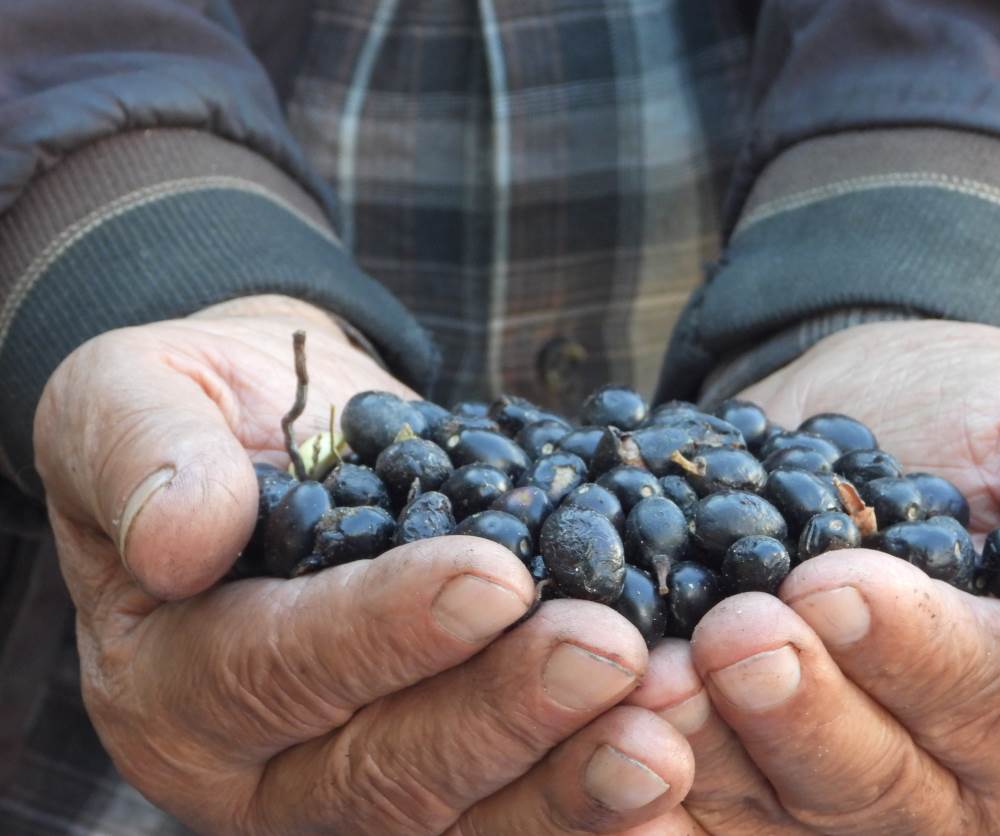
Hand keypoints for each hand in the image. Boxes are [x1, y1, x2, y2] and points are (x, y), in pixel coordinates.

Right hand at [35, 296, 692, 833]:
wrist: (280, 427)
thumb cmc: (201, 410)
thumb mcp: (132, 399)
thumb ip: (140, 457)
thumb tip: (179, 537)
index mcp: (167, 681)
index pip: (269, 671)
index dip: (381, 631)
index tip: (492, 577)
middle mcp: (255, 767)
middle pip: (378, 771)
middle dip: (501, 714)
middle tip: (609, 654)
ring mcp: (350, 784)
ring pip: (458, 816)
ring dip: (565, 780)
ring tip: (664, 735)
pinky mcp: (438, 770)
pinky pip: (511, 801)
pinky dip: (588, 784)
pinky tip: (674, 748)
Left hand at [626, 320, 999, 833]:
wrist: (866, 414)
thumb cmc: (985, 422)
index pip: (991, 703)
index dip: (912, 652)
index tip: (832, 583)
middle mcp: (941, 774)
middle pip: (871, 780)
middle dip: (795, 709)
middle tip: (731, 636)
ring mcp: (827, 776)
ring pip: (766, 803)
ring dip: (700, 752)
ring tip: (647, 680)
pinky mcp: (737, 760)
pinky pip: (691, 796)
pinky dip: (636, 775)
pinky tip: (592, 732)